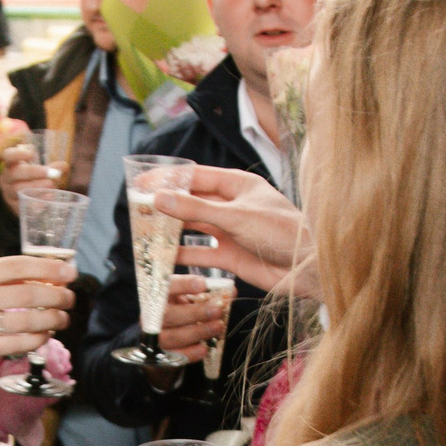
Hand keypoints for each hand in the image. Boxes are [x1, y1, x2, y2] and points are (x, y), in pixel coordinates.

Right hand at [0, 143, 59, 210]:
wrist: (25, 198)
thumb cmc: (32, 179)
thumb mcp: (39, 169)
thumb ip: (50, 167)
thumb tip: (64, 166)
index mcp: (9, 165)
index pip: (8, 156)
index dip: (18, 154)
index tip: (32, 154)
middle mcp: (6, 179)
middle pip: (15, 174)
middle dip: (34, 172)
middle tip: (52, 174)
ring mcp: (9, 194)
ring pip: (19, 190)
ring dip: (38, 187)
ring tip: (52, 184)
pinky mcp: (15, 207)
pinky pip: (25, 205)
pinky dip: (39, 201)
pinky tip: (50, 197)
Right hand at [0, 254, 75, 387]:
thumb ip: (2, 277)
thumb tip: (46, 274)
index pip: (18, 266)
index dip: (49, 269)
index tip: (70, 272)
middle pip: (28, 295)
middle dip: (57, 296)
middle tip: (70, 298)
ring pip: (27, 322)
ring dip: (53, 320)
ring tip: (62, 318)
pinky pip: (18, 344)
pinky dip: (38, 340)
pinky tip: (45, 335)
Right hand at [156, 167, 311, 296]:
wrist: (308, 268)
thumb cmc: (282, 232)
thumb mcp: (236, 216)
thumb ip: (196, 210)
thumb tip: (160, 198)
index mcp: (237, 184)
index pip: (195, 177)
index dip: (167, 179)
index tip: (141, 183)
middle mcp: (231, 205)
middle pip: (191, 202)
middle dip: (166, 206)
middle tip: (137, 209)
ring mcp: (230, 231)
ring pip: (194, 228)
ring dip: (172, 232)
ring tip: (145, 234)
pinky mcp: (231, 256)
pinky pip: (202, 254)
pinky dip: (184, 256)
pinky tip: (165, 258)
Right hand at [156, 276, 228, 362]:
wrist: (164, 337)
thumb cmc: (179, 310)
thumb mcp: (188, 297)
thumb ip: (206, 294)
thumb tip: (230, 292)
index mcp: (158, 296)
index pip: (166, 287)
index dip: (184, 285)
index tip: (203, 284)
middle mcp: (152, 316)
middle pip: (169, 315)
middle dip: (196, 312)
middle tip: (217, 310)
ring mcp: (154, 337)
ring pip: (173, 336)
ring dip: (198, 332)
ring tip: (218, 327)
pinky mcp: (160, 355)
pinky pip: (175, 356)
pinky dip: (191, 353)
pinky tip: (204, 348)